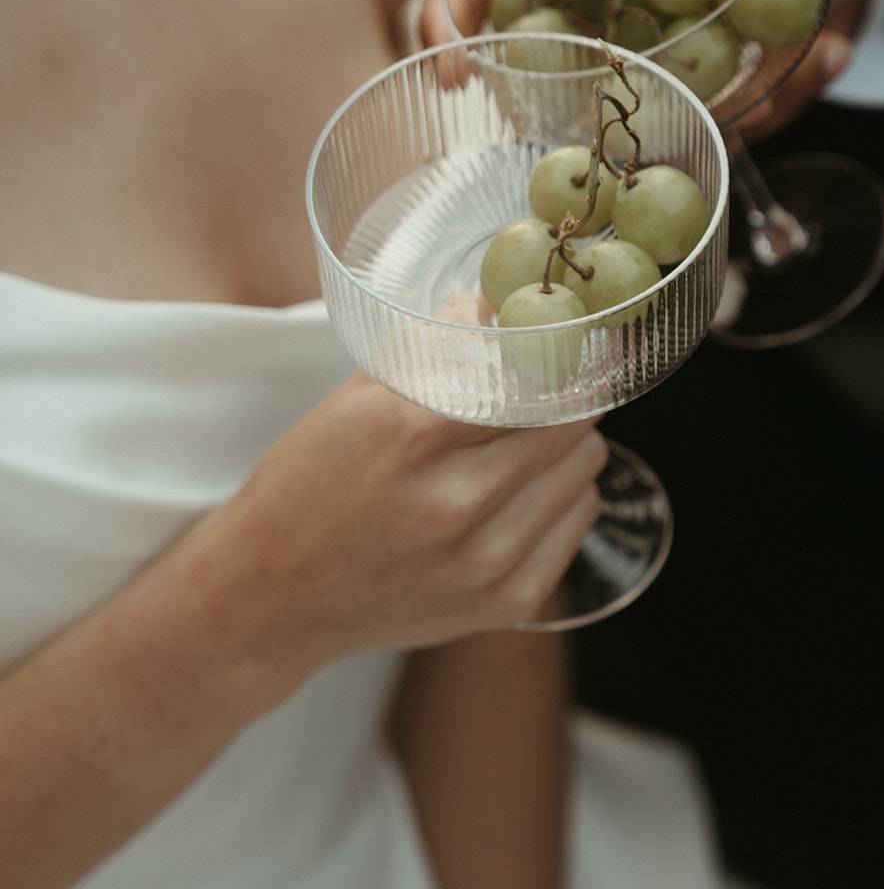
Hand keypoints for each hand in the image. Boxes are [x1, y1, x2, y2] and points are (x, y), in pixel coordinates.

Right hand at [211, 375, 606, 678]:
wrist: (275, 596)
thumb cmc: (313, 483)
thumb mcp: (360, 395)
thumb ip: (441, 345)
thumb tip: (507, 303)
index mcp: (415, 434)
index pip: (533, 371)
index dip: (549, 351)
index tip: (553, 341)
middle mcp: (458, 502)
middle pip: (571, 416)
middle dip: (560, 394)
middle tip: (539, 390)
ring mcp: (487, 561)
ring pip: (586, 464)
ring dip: (564, 444)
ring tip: (520, 444)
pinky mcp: (509, 601)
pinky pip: (580, 517)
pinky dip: (562, 495)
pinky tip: (520, 492)